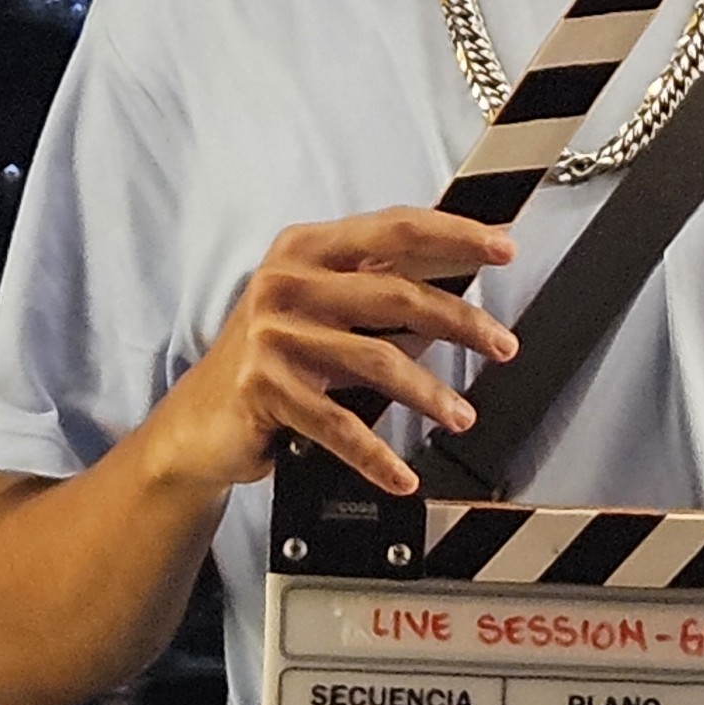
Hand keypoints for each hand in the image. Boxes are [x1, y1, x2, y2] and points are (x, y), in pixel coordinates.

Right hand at [145, 208, 519, 499]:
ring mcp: (274, 336)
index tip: (503, 248)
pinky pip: (338, 425)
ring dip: (429, 393)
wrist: (200, 422)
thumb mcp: (321, 309)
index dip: (455, 236)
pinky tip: (402, 475)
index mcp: (307, 248)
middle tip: (503, 345)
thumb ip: (378, 294)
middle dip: (462, 321)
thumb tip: (459, 298)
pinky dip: (376, 456)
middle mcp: (287, 283)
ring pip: (377, 360)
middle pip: (396, 293)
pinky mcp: (266, 389)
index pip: (395, 229)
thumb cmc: (272, 359)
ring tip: (461, 415)